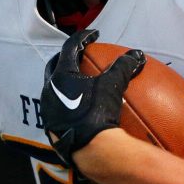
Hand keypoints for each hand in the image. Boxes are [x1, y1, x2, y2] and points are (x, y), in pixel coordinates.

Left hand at [40, 28, 144, 165]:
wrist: (89, 148)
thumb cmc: (98, 113)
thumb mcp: (113, 86)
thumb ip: (123, 67)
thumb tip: (137, 55)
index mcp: (61, 75)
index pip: (70, 48)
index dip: (83, 38)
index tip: (94, 35)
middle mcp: (49, 90)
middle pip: (54, 65)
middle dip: (66, 57)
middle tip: (78, 54)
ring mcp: (47, 109)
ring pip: (51, 87)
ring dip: (62, 79)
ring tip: (76, 79)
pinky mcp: (51, 126)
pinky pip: (55, 106)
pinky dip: (64, 99)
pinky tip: (76, 105)